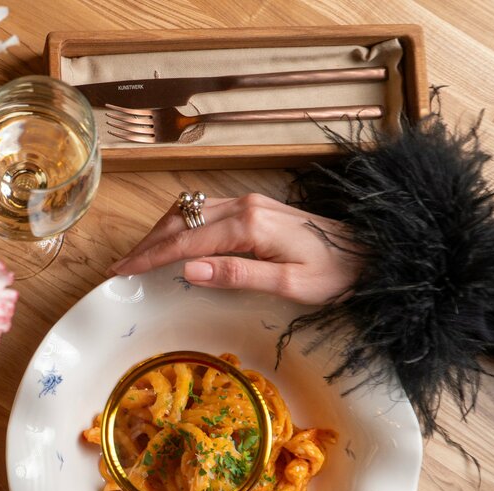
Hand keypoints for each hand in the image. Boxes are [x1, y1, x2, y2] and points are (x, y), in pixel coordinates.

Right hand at [109, 193, 360, 305]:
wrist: (370, 254)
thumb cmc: (334, 275)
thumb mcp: (288, 285)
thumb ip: (237, 275)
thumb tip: (190, 270)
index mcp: (249, 225)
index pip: (186, 240)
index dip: (150, 257)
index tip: (122, 271)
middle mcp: (245, 205)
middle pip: (181, 219)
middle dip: (148, 243)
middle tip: (122, 266)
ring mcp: (250, 202)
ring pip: (190, 211)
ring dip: (162, 231)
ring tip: (141, 256)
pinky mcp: (255, 207)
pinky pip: (205, 211)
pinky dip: (181, 225)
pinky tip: (174, 241)